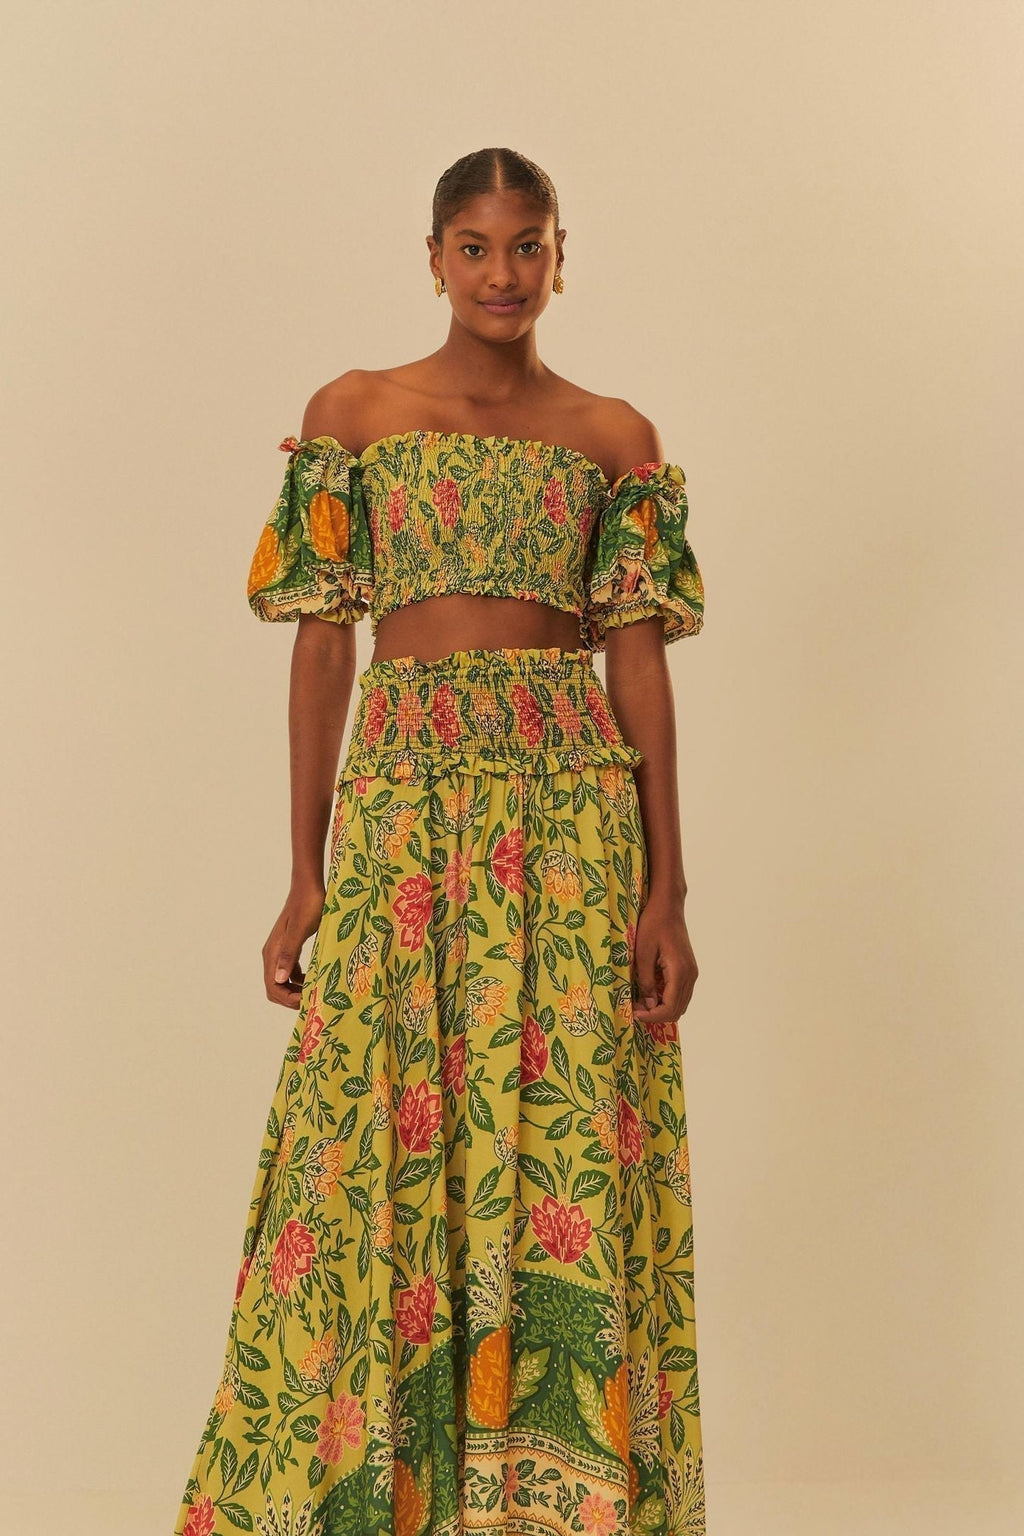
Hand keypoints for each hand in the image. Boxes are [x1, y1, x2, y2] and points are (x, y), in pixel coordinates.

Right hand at [261, 881, 326, 1009]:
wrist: (308, 886)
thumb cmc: (308, 905)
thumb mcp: (301, 931)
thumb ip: (290, 954)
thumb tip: (278, 979)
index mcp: (273, 952)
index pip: (273, 987)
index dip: (288, 999)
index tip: (308, 1000)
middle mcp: (272, 953)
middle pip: (274, 987)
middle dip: (291, 998)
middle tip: (312, 1000)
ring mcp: (279, 950)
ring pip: (282, 980)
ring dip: (295, 990)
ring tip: (315, 991)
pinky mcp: (289, 946)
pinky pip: (290, 970)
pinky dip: (299, 979)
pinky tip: (314, 978)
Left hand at [632, 891, 697, 1025]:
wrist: (668, 906)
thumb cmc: (653, 924)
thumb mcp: (642, 953)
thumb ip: (645, 981)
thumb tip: (647, 1004)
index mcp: (680, 971)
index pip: (670, 1008)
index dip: (652, 1016)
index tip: (634, 1014)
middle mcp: (690, 975)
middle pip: (677, 1010)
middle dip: (655, 1015)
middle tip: (635, 1008)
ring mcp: (691, 972)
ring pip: (680, 1004)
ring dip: (661, 1008)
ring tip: (640, 1001)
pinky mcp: (688, 969)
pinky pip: (680, 993)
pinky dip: (666, 999)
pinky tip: (650, 992)